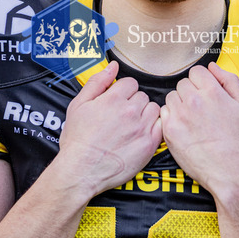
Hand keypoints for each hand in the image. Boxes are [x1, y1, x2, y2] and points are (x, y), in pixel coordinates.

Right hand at [57, 61, 161, 197]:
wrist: (81, 171)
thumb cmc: (78, 140)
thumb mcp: (78, 105)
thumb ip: (97, 82)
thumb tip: (113, 66)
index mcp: (113, 99)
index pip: (131, 83)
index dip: (123, 92)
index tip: (118, 102)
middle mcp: (130, 112)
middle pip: (143, 96)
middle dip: (134, 103)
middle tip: (122, 116)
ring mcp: (141, 128)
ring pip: (154, 109)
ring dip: (145, 114)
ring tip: (132, 125)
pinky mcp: (149, 145)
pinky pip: (161, 126)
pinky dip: (153, 128)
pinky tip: (140, 134)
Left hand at [160, 62, 238, 196]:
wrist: (228, 169)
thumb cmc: (237, 140)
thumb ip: (230, 81)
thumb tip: (213, 66)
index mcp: (213, 91)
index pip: (196, 71)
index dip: (201, 81)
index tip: (204, 92)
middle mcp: (194, 100)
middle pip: (183, 83)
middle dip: (190, 92)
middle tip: (200, 109)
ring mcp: (180, 115)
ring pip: (172, 97)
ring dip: (179, 104)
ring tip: (192, 119)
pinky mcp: (169, 129)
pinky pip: (164, 112)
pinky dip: (171, 117)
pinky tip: (183, 126)